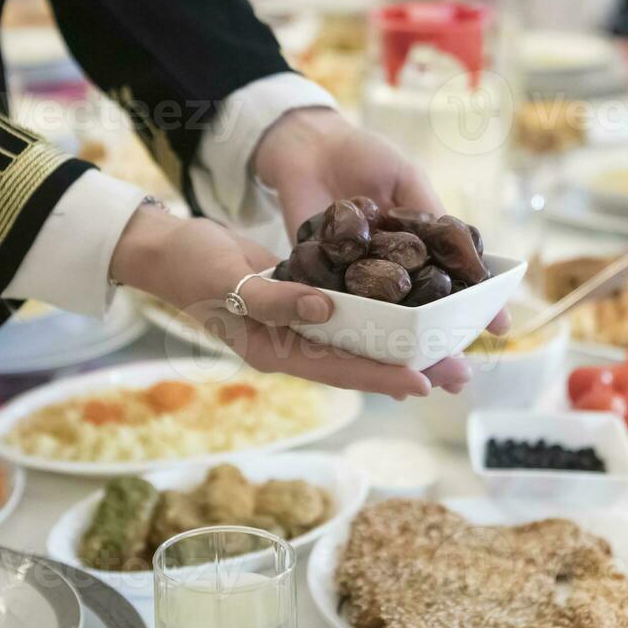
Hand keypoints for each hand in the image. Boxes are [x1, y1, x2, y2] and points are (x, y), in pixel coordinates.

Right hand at [110, 205, 441, 398]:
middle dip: (408, 367)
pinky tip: (408, 310)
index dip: (382, 374)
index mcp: (273, 351)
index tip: (424, 380)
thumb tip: (327, 309)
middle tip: (460, 373)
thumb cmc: (192, 264)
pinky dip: (378, 315)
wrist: (168, 248)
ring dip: (401, 344)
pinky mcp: (299, 303)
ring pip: (359, 341)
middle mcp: (290, 346)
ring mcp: (295, 327)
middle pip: (359, 362)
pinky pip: (346, 315)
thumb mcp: (229, 279)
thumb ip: (276, 298)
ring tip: (448, 350)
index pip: (338, 368)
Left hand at [252, 107, 508, 368]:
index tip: (499, 327)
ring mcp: (356, 276)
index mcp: (418, 245)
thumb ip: (430, 213)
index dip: (476, 306)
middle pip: (420, 314)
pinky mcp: (319, 277)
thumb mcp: (406, 178)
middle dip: (441, 345)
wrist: (307, 145)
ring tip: (425, 381)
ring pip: (384, 322)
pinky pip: (339, 311)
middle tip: (462, 376)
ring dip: (403, 351)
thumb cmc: (362, 155)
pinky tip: (371, 361)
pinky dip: (354, 335)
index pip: (452, 282)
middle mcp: (390, 267)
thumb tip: (468, 253)